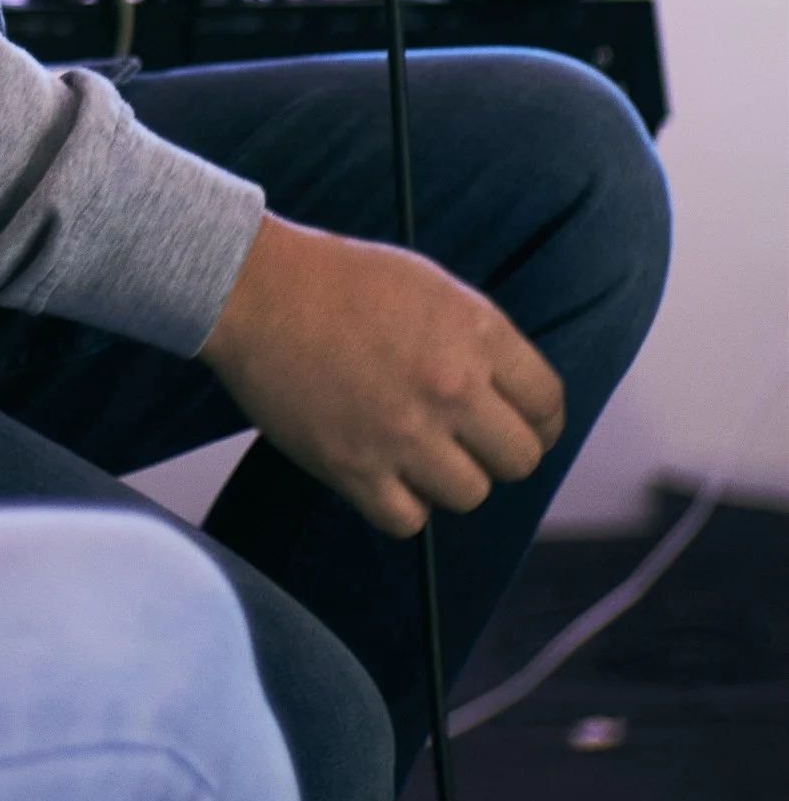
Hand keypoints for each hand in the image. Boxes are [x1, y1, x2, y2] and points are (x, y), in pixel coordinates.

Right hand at [200, 215, 564, 538]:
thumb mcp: (429, 287)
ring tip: (413, 454)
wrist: (253, 289)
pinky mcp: (354, 467)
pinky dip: (399, 505)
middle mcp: (451, 386)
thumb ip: (477, 340)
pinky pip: (409, 521)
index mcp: (477, 333)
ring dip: (447, 480)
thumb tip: (506, 395)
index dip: (537, 423)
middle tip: (462, 442)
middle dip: (494, 453)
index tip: (516, 426)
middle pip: (519, 459)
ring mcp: (404, 432)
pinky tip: (381, 475)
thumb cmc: (335, 280)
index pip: (547, 405)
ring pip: (470, 495)